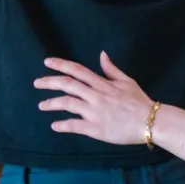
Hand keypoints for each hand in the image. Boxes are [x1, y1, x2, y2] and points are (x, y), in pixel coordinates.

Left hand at [35, 53, 152, 143]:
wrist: (148, 121)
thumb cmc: (138, 100)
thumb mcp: (127, 80)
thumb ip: (111, 69)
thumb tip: (101, 54)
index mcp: (102, 83)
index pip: (77, 70)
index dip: (61, 65)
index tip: (47, 62)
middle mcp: (95, 95)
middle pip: (68, 85)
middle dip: (50, 82)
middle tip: (36, 82)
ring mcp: (94, 112)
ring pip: (68, 104)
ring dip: (52, 103)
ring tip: (42, 105)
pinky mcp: (95, 129)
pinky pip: (74, 126)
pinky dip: (63, 125)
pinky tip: (54, 125)